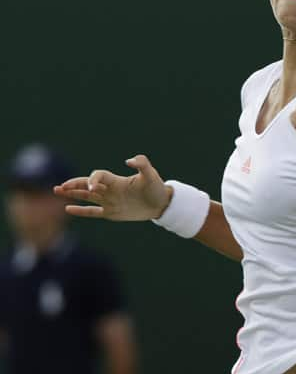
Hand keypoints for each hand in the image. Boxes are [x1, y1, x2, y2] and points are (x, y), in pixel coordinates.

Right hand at [53, 154, 170, 220]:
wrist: (161, 203)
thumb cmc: (156, 187)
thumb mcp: (151, 175)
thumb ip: (142, 164)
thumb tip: (129, 160)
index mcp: (116, 180)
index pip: (98, 176)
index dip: (93, 179)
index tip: (93, 187)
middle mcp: (109, 189)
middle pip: (87, 184)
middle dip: (73, 184)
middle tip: (60, 186)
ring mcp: (109, 201)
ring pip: (86, 196)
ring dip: (72, 193)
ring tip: (57, 190)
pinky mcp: (111, 213)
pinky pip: (93, 212)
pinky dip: (81, 211)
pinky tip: (68, 208)